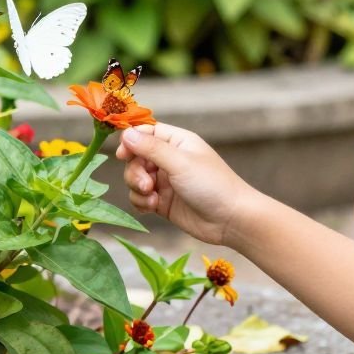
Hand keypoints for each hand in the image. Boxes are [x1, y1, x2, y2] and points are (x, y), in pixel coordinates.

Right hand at [116, 123, 254, 245]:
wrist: (231, 220)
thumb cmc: (212, 185)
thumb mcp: (180, 162)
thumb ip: (151, 148)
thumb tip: (126, 133)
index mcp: (177, 142)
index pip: (146, 132)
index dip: (131, 141)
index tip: (122, 154)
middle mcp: (170, 159)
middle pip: (136, 157)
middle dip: (135, 171)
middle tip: (146, 184)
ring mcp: (166, 181)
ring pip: (135, 178)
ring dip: (137, 188)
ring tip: (151, 197)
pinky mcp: (163, 202)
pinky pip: (140, 197)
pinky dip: (141, 202)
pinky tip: (153, 207)